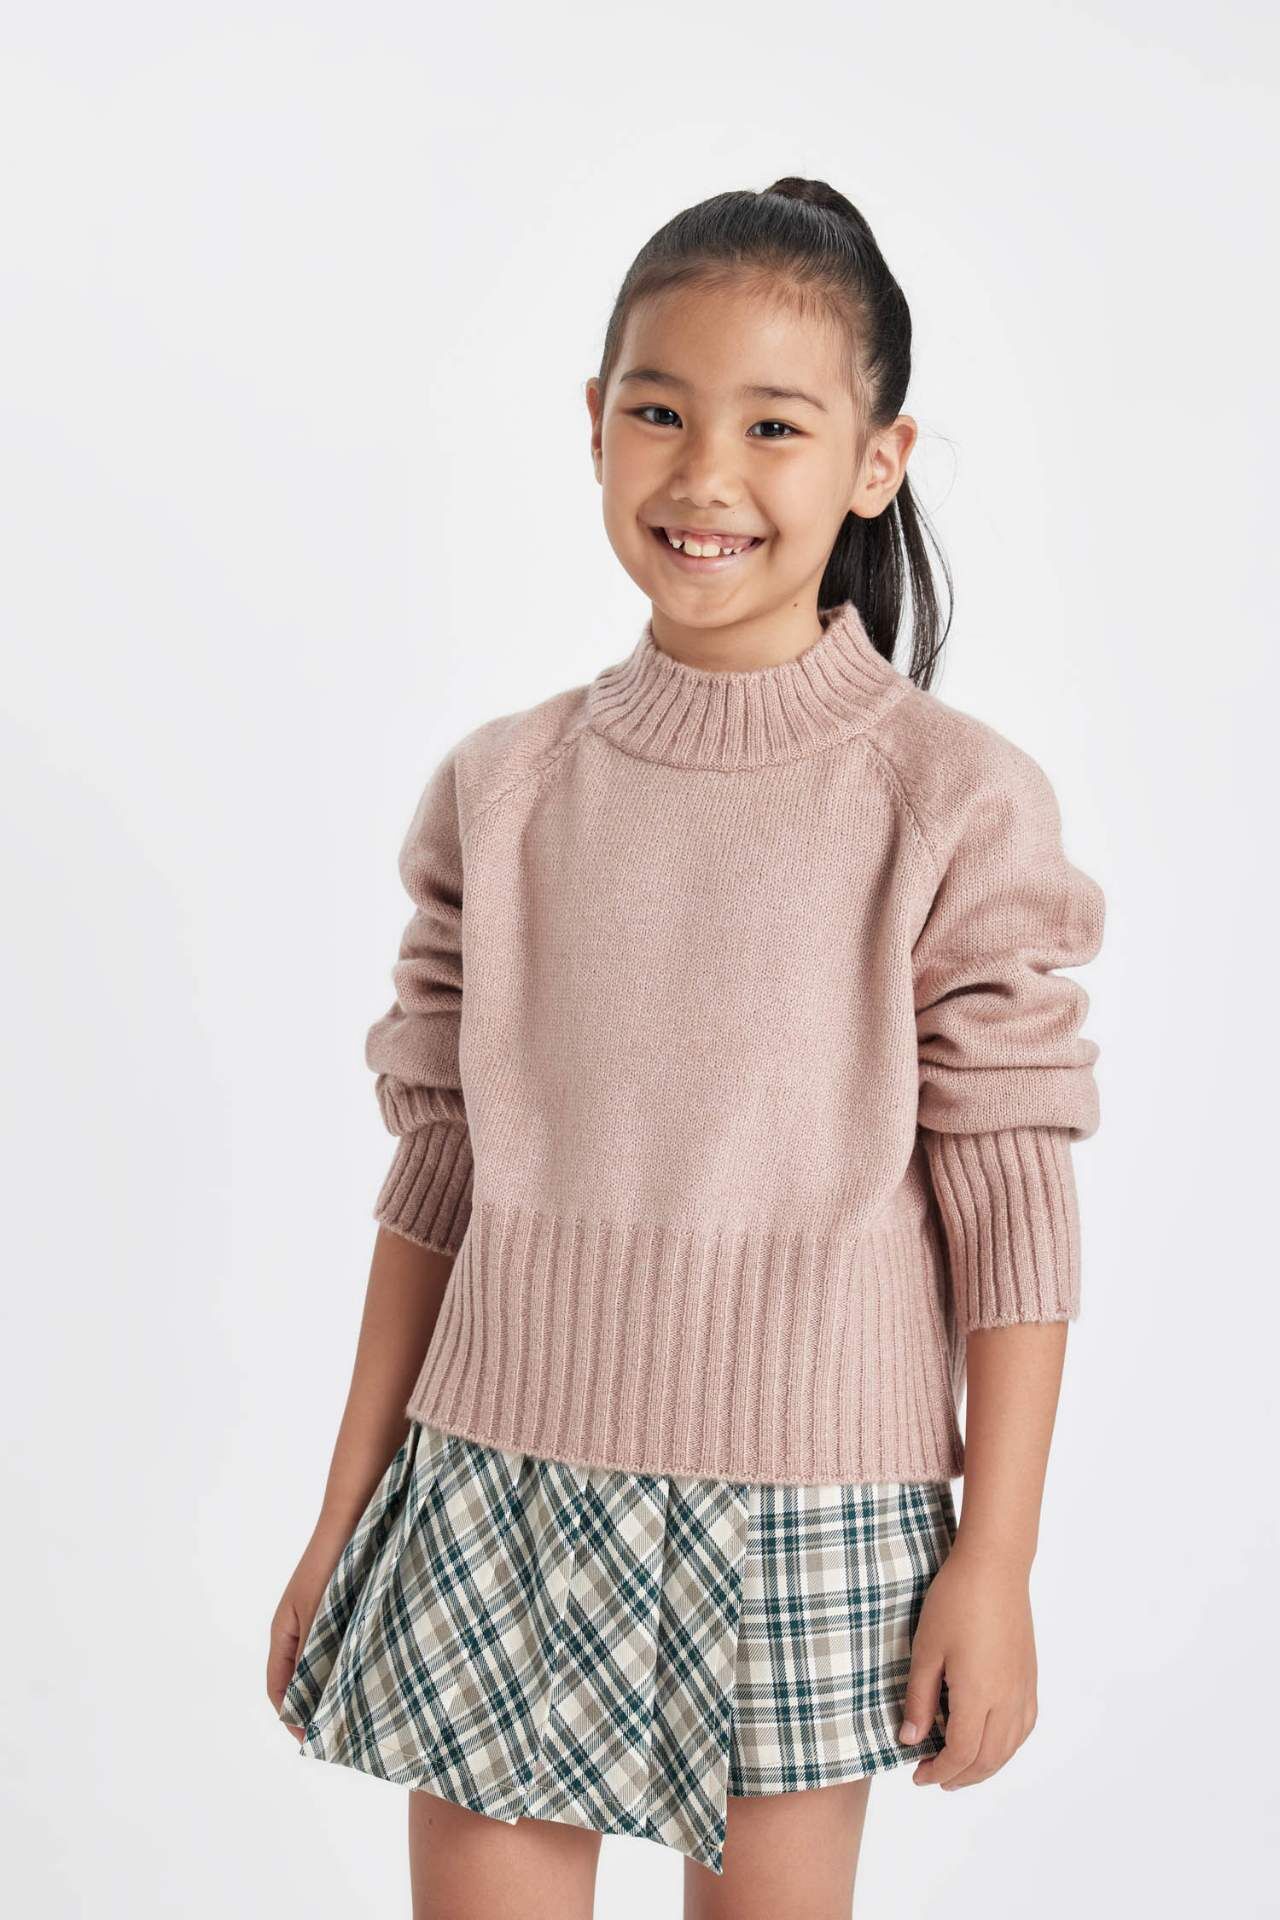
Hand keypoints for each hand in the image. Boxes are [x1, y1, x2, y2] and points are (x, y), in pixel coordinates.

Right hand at [267, 1534, 343, 1741]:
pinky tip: (375, 1674)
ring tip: (362, 1710)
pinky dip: (353, 1665)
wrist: (355, 1517)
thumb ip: (314, 1653)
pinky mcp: (346, 1611)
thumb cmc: (332, 1561)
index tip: (311, 1739)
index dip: (291, 1716)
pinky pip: (345, 1647)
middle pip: (302, 1681)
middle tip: (342, 1733)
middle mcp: (301, 1630)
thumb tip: (310, 1699)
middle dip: (316, 1707)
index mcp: (284, 1633)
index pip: (278, 1688)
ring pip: (326, 1665)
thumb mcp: (319, 1612)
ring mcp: (324, 1620)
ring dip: (338, 1688)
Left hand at [896, 1540, 1037, 1789]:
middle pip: (987, 1759)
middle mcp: (1007, 1699)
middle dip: (960, 1776)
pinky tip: (992, 1742)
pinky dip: (1006, 1746)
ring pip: (1009, 1747)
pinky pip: (1023, 1727)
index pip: (960, 1753)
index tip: (917, 1774)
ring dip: (985, 1766)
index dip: (938, 1771)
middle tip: (933, 1776)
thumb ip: (918, 1699)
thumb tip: (911, 1740)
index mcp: (978, 1696)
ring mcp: (1023, 1689)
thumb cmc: (954, 1602)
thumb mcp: (925, 1650)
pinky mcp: (1030, 1677)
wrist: (994, 1567)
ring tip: (959, 1768)